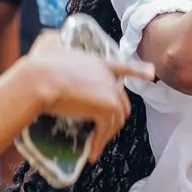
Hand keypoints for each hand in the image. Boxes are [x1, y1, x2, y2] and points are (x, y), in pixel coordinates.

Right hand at [21, 31, 152, 163]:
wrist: (40, 79)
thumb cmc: (40, 63)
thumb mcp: (48, 44)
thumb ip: (55, 41)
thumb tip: (52, 38)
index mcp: (98, 62)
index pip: (123, 67)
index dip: (138, 71)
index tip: (151, 74)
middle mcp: (108, 77)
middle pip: (121, 101)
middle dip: (114, 117)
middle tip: (101, 129)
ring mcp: (110, 93)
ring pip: (116, 119)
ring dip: (106, 134)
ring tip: (95, 145)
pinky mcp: (106, 109)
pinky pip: (106, 131)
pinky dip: (99, 144)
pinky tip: (92, 153)